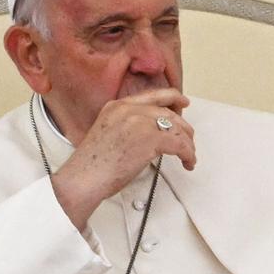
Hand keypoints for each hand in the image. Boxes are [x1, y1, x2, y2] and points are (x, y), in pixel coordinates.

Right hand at [50, 88, 194, 229]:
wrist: (83, 178)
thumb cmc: (91, 166)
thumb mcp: (107, 133)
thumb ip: (126, 126)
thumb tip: (148, 135)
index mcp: (117, 106)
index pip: (152, 95)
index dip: (173, 98)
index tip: (183, 103)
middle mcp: (129, 109)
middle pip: (168, 112)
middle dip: (183, 128)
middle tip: (189, 139)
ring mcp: (140, 122)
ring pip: (176, 128)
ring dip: (187, 144)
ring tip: (189, 156)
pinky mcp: (150, 139)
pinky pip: (179, 144)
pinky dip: (188, 154)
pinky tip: (187, 162)